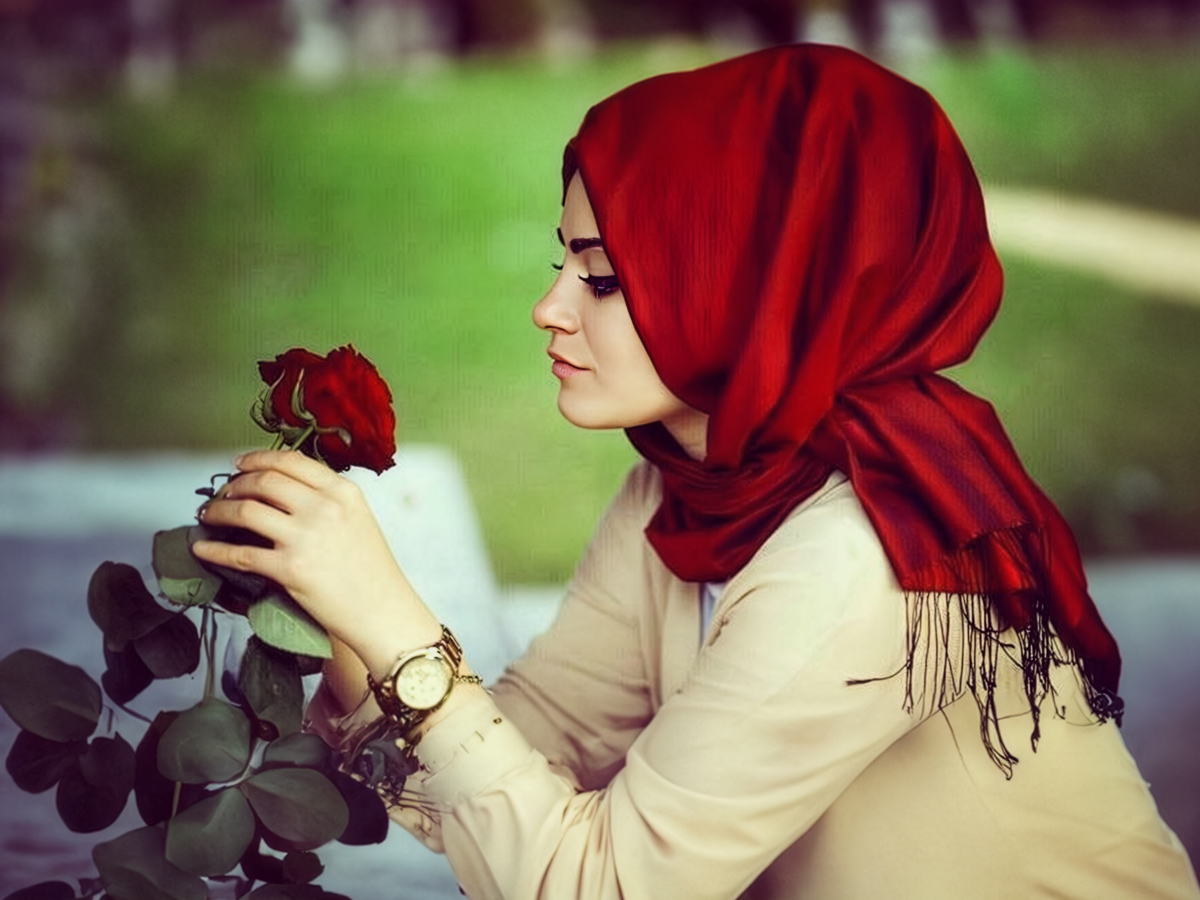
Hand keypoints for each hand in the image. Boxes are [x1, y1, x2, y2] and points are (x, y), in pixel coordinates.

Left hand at [191, 450, 440, 673]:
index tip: (241, 464)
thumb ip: (327, 499)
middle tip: (224, 493)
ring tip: (209, 515)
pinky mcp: (289, 569)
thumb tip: (283, 489)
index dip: (258, 459)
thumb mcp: (358, 519)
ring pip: (245, 510)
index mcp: (343, 492)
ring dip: (218, 511)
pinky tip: (202, 548)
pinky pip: (238, 553)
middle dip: (235, 485)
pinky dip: (213, 549)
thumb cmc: (373, 570)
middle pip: (264, 481)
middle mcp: (323, 508)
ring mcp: (305, 538)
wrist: (383, 611)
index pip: (291, 461)